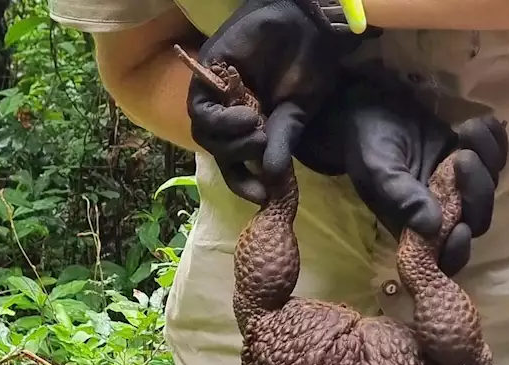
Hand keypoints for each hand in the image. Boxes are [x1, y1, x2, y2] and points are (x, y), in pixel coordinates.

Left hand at [189, 0, 373, 203]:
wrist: (306, 25)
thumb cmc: (308, 67)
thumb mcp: (297, 113)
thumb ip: (282, 142)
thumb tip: (273, 177)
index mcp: (251, 124)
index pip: (235, 161)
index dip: (242, 182)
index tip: (261, 195)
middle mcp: (230, 112)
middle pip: (216, 149)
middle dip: (238, 157)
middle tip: (263, 145)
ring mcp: (217, 93)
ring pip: (205, 133)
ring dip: (229, 140)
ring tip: (257, 127)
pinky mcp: (208, 73)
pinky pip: (200, 109)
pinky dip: (220, 120)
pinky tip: (246, 115)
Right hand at [297, 75, 508, 275]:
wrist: (370, 108)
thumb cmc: (367, 144)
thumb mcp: (378, 171)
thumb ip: (402, 198)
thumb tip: (433, 226)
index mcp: (416, 227)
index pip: (445, 256)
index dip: (458, 250)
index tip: (461, 228)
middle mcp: (443, 211)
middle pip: (478, 218)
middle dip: (477, 190)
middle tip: (462, 157)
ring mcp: (460, 185)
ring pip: (490, 186)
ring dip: (487, 159)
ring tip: (466, 130)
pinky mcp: (471, 158)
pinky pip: (497, 156)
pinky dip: (495, 140)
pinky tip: (480, 123)